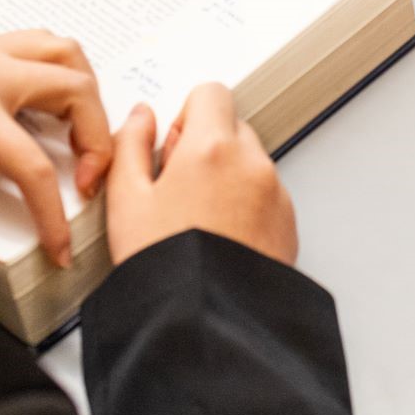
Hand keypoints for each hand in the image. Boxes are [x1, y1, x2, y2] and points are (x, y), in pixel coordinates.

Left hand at [0, 31, 112, 276]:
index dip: (53, 213)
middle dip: (96, 141)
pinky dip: (65, 68)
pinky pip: (45, 43)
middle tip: (87, 179)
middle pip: (75, 93)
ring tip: (83, 133)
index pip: (30, 166)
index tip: (59, 244)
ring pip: (69, 55)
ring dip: (88, 95)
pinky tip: (56, 96)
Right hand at [105, 84, 297, 266]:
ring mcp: (276, 194)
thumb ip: (129, 145)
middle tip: (176, 191)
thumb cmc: (166, 266)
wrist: (206, 321)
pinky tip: (218, 238)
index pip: (210, 93)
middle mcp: (252, 164)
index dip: (185, 116)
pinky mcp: (288, 223)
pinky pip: (266, 196)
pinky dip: (246, 206)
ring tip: (195, 222)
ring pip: (249, 163)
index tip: (170, 149)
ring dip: (227, 178)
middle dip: (205, 147)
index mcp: (212, 148)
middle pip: (231, 127)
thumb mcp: (126, 200)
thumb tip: (139, 118)